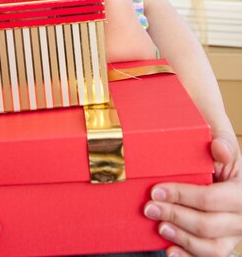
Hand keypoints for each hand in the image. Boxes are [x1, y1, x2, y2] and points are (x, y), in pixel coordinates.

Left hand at [144, 131, 241, 256]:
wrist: (219, 160)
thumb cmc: (216, 149)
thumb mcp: (222, 138)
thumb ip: (222, 141)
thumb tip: (219, 148)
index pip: (210, 199)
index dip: (181, 196)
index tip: (156, 191)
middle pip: (207, 224)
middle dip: (174, 216)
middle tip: (149, 207)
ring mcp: (235, 232)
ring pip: (210, 246)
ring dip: (181, 238)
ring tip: (160, 226)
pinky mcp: (225, 241)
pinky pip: (211, 256)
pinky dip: (189, 256)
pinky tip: (171, 251)